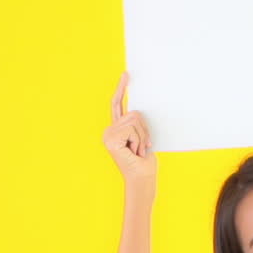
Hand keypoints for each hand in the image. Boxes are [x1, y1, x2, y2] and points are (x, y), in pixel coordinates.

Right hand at [102, 71, 157, 186]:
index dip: (122, 88)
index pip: (118, 104)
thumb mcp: (143, 137)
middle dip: (145, 130)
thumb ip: (137, 124)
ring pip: (135, 120)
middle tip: (143, 146)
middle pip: (134, 113)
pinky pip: (133, 128)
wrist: (142, 177)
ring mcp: (108, 135)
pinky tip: (134, 151)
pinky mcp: (111, 139)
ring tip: (138, 150)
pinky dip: (139, 140)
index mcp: (116, 129)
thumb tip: (140, 110)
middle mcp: (109, 130)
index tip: (127, 74)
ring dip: (143, 136)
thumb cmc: (145, 161)